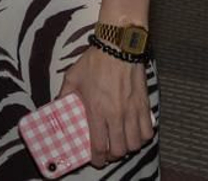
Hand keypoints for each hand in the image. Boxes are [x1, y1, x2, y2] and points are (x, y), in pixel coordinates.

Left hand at [57, 46, 152, 165]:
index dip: (97, 158)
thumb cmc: (94, 62)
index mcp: (96, 109)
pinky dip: (142, 137)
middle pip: (120, 150)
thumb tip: (59, 107)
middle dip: (113, 155)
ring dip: (128, 147)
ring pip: (136, 144)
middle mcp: (116, 114)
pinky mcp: (145, 106)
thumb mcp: (72, 78)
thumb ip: (65, 95)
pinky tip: (134, 132)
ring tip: (121, 142)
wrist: (118, 47)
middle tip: (107, 151)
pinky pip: (148, 131)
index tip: (95, 160)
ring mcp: (133, 111)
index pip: (99, 145)